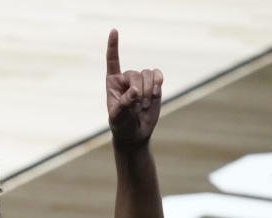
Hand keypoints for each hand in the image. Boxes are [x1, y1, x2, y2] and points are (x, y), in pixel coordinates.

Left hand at [106, 29, 162, 146]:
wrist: (135, 133)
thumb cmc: (121, 125)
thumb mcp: (117, 118)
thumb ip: (124, 104)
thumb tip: (135, 92)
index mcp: (112, 82)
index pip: (113, 60)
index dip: (113, 45)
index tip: (114, 30)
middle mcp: (126, 78)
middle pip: (136, 73)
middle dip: (139, 91)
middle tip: (137, 107)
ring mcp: (141, 81)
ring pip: (148, 74)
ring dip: (149, 92)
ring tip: (144, 106)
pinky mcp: (153, 85)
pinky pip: (158, 75)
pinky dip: (159, 83)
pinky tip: (156, 92)